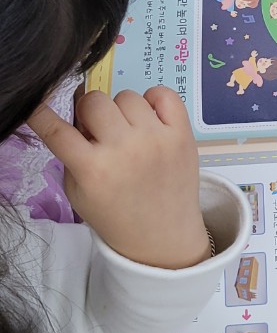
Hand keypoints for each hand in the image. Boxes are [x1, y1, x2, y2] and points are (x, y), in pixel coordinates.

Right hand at [29, 87, 209, 269]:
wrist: (162, 237)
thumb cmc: (116, 216)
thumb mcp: (78, 193)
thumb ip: (71, 156)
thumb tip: (79, 120)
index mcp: (94, 169)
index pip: (57, 130)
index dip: (41, 115)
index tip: (38, 106)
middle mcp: (125, 150)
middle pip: (94, 101)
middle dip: (90, 114)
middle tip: (99, 132)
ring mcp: (156, 140)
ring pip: (127, 96)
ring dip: (122, 111)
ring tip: (128, 132)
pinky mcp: (182, 135)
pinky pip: (165, 95)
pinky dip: (155, 100)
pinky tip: (151, 119)